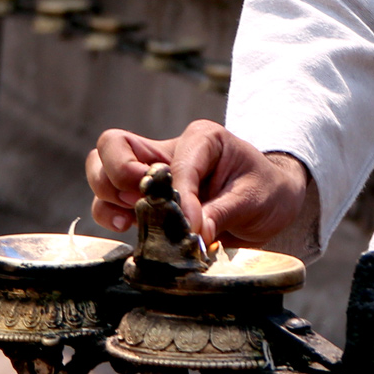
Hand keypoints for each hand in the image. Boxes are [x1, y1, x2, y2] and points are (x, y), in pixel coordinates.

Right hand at [85, 121, 307, 246]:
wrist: (272, 205)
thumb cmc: (266, 191)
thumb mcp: (253, 197)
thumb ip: (220, 213)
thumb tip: (192, 234)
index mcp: (200, 139)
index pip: (172, 161)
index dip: (178, 194)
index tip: (193, 224)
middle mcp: (166, 152)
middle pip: (112, 147)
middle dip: (117, 175)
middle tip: (140, 202)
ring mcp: (150, 177)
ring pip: (101, 172)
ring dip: (107, 197)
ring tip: (131, 219)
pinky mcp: (145, 203)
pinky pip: (108, 204)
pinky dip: (109, 216)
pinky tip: (128, 230)